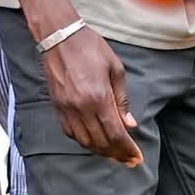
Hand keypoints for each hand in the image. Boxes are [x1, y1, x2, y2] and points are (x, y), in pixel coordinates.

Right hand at [41, 25, 139, 165]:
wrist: (58, 34)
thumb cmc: (90, 47)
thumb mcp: (116, 69)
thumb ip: (123, 100)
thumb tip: (130, 125)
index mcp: (99, 97)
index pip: (116, 134)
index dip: (128, 150)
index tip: (137, 158)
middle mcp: (81, 106)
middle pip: (101, 142)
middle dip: (117, 154)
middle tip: (129, 161)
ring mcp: (66, 107)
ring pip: (85, 141)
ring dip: (101, 151)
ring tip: (114, 154)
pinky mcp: (57, 105)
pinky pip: (70, 132)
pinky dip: (83, 141)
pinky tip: (94, 142)